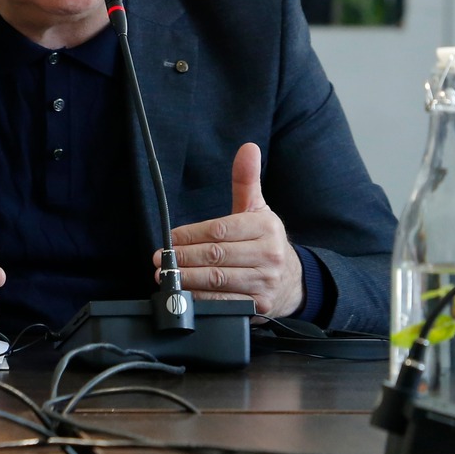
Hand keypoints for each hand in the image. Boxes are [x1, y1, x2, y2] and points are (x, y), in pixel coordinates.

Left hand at [166, 143, 304, 316]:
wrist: (293, 280)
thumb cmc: (266, 240)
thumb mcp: (258, 208)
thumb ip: (246, 179)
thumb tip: (248, 148)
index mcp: (266, 227)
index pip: (221, 229)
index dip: (191, 234)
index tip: (170, 238)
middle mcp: (268, 255)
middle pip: (217, 255)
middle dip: (184, 257)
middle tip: (161, 258)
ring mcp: (264, 282)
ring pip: (218, 280)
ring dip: (188, 279)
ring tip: (167, 276)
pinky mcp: (258, 304)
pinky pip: (224, 301)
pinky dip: (201, 298)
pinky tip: (185, 293)